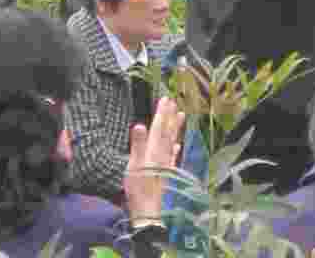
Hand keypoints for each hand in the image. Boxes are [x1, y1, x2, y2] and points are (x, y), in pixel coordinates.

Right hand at [124, 96, 184, 220]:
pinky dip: (175, 149)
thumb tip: (140, 125)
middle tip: (173, 102)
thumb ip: (137, 146)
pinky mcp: (167, 175)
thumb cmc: (138, 191)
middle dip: (169, 117)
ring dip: (176, 128)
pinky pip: (173, 157)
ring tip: (181, 115)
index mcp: (154, 152)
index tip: (165, 100)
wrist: (149, 213)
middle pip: (167, 132)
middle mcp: (162, 156)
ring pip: (172, 142)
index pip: (158, 128)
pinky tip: (177, 145)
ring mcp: (166, 165)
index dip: (162, 114)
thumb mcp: (133, 167)